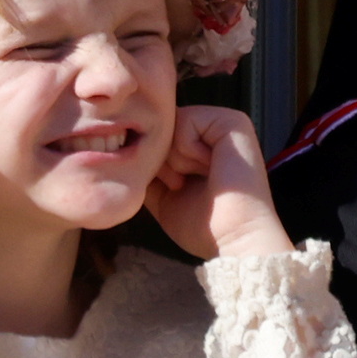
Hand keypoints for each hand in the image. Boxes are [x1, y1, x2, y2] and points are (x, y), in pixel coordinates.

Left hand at [150, 105, 294, 259]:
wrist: (233, 237)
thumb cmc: (203, 225)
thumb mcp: (163, 194)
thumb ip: (147, 168)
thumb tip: (123, 149)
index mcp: (202, 146)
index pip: (158, 135)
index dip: (154, 162)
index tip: (175, 188)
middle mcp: (213, 130)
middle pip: (161, 127)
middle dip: (162, 161)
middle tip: (183, 185)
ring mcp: (224, 122)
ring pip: (171, 124)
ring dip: (175, 159)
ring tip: (196, 179)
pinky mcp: (232, 121)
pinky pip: (186, 120)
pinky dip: (187, 150)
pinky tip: (208, 169)